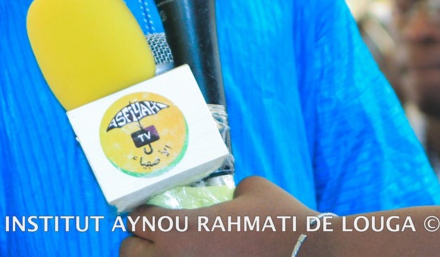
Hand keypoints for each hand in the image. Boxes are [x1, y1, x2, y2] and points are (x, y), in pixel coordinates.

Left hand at [119, 176, 313, 256]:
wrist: (311, 254)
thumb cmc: (280, 221)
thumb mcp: (252, 189)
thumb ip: (228, 190)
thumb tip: (227, 197)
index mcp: (181, 230)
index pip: (137, 220)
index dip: (145, 214)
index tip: (154, 213)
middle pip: (129, 252)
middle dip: (138, 243)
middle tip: (156, 239)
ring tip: (171, 254)